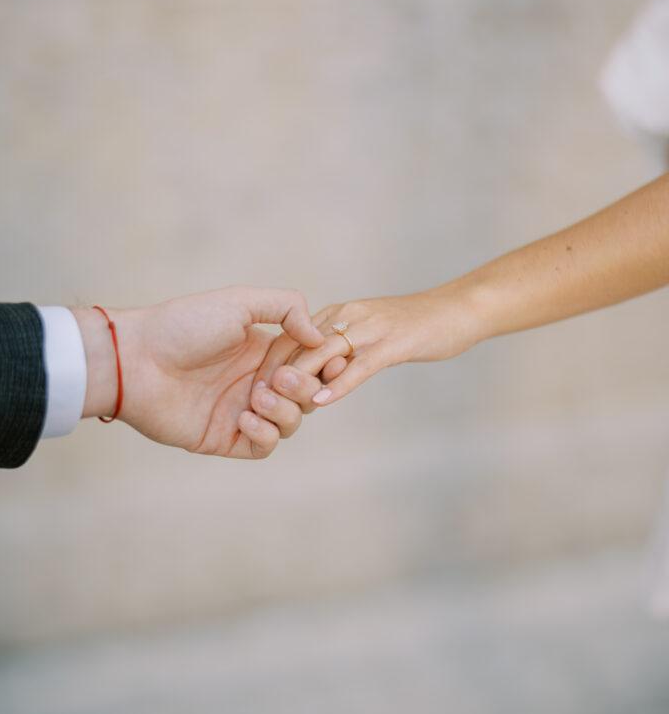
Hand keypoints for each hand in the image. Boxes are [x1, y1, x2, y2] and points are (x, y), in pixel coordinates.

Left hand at [73, 286, 323, 458]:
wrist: (136, 360)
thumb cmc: (183, 325)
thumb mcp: (239, 302)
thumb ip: (285, 306)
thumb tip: (318, 336)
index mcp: (262, 350)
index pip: (310, 363)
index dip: (322, 364)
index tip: (327, 360)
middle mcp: (256, 381)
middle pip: (307, 395)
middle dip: (304, 388)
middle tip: (278, 378)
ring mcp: (242, 411)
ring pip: (291, 423)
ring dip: (285, 411)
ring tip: (256, 396)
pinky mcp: (224, 438)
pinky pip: (263, 446)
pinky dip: (264, 433)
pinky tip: (244, 416)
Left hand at [258, 284, 482, 408]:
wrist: (460, 309)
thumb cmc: (416, 324)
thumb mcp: (368, 328)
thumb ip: (338, 343)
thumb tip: (314, 373)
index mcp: (336, 314)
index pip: (290, 335)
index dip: (268, 362)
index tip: (254, 388)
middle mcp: (346, 317)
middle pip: (298, 344)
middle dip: (272, 373)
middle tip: (253, 402)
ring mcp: (369, 329)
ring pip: (322, 354)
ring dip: (297, 380)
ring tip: (274, 403)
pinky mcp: (392, 344)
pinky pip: (360, 365)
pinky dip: (338, 384)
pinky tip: (321, 402)